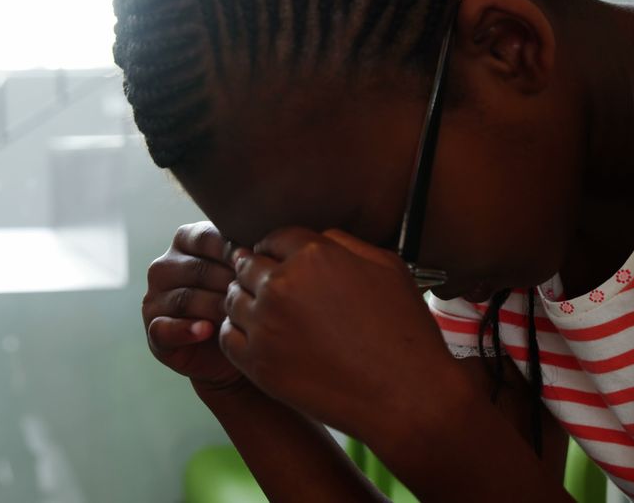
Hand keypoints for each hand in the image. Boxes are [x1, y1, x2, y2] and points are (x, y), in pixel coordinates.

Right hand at [142, 222, 247, 393]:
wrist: (239, 349)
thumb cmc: (248, 300)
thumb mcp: (250, 271)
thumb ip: (250, 252)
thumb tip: (262, 248)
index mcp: (186, 241)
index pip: (207, 238)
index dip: (234, 251)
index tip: (260, 262)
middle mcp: (165, 266)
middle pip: (198, 270)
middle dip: (229, 283)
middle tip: (256, 295)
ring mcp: (155, 298)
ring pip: (185, 299)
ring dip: (214, 307)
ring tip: (240, 315)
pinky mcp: (154, 330)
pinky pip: (165, 328)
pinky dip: (186, 330)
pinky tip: (207, 331)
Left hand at [221, 227, 463, 440]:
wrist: (405, 394)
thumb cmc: (404, 331)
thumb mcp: (388, 268)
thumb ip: (346, 245)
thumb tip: (318, 239)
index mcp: (314, 255)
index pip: (275, 238)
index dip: (275, 247)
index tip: (276, 259)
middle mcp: (283, 284)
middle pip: (248, 265)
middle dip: (256, 271)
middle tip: (267, 286)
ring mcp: (266, 325)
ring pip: (233, 299)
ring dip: (245, 301)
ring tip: (264, 313)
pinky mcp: (258, 363)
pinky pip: (228, 337)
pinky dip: (238, 333)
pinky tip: (258, 338)